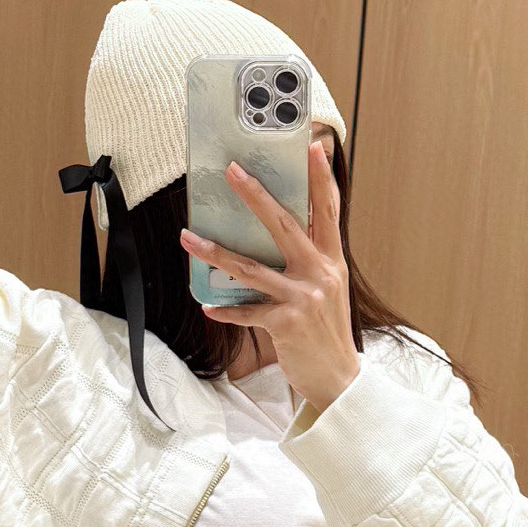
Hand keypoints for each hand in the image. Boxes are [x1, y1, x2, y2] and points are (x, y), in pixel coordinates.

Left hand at [179, 140, 359, 413]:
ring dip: (215, 252)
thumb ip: (310, 261)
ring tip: (188, 238)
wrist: (339, 378)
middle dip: (256, 195)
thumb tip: (281, 237)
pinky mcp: (286, 323)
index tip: (312, 147)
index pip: (329, 210)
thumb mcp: (328, 290)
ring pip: (252, 267)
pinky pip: (247, 311)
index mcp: (332, 260)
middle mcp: (320, 273)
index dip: (321, 178)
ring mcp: (303, 297)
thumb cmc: (327, 332)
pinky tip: (209, 305)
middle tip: (234, 171)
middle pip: (284, 224)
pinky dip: (226, 309)